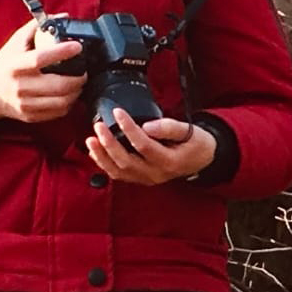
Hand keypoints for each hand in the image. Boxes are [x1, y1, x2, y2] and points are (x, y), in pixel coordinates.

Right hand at [0, 17, 85, 124]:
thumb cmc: (4, 64)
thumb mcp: (15, 42)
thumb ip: (37, 27)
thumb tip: (62, 17)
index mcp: (16, 65)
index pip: (41, 58)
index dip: (62, 52)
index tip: (77, 46)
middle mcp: (20, 86)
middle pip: (58, 85)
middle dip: (79, 78)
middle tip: (85, 70)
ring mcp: (25, 104)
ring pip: (61, 102)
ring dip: (77, 92)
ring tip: (79, 83)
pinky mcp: (30, 116)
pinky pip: (57, 113)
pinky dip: (69, 104)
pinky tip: (70, 94)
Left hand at [86, 109, 215, 185]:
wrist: (201, 159)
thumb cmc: (196, 143)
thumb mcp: (190, 131)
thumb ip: (169, 128)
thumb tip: (147, 125)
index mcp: (169, 161)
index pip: (144, 145)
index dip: (129, 128)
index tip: (118, 112)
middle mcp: (155, 174)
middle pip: (126, 161)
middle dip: (109, 144)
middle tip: (99, 126)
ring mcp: (147, 179)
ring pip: (118, 172)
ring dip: (102, 156)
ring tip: (91, 140)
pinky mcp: (140, 179)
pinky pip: (119, 175)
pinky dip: (105, 164)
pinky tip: (96, 152)